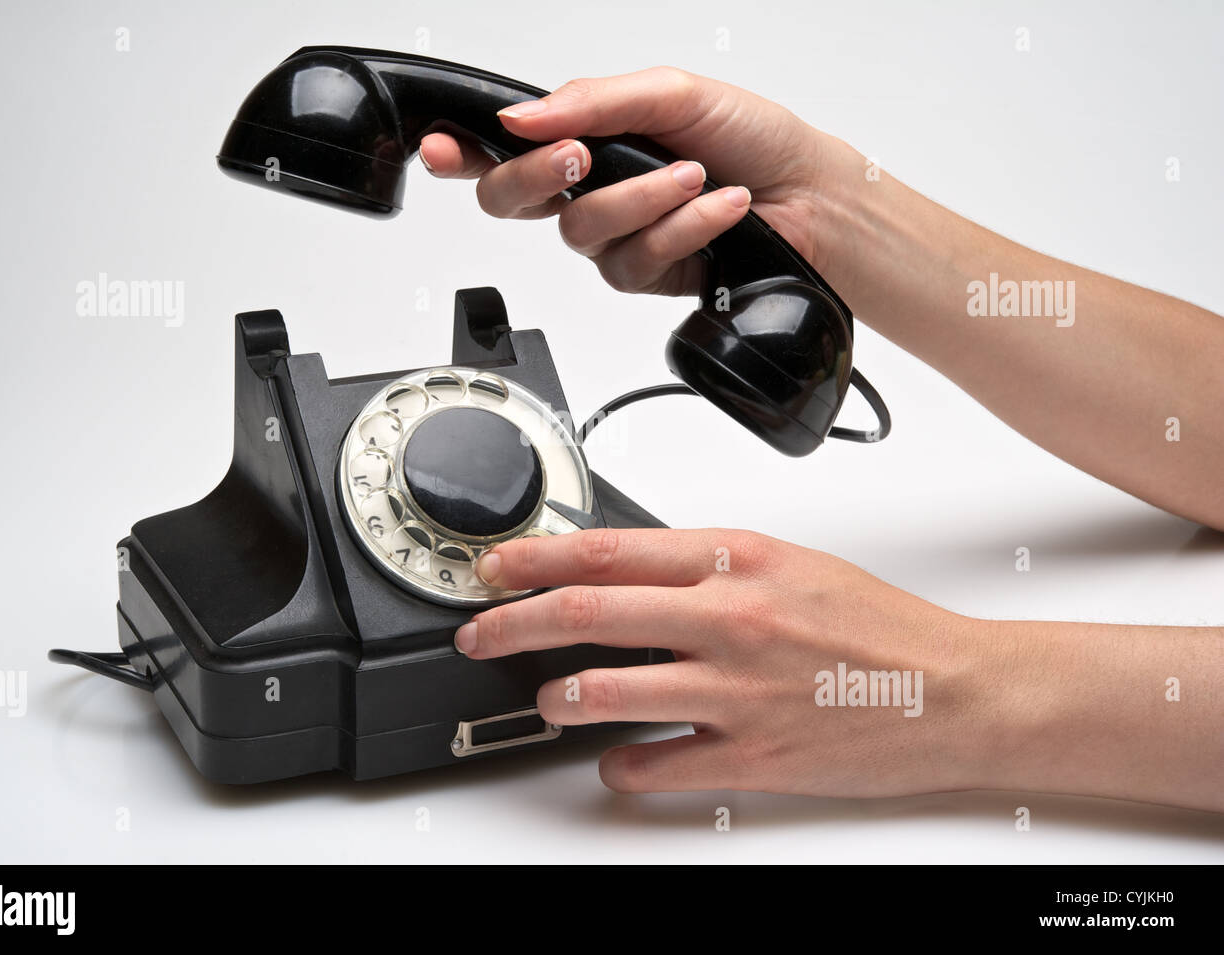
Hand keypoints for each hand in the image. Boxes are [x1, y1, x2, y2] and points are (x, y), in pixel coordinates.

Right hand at [418, 68, 848, 294]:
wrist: (812, 197)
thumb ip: (594, 102)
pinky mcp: (644, 275)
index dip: (458, 150)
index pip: (503, 147)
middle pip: (512, 201)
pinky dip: (681, 227)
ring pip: (581, 232)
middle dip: (537, 178)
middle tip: (579, 158)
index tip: (438, 147)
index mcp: (586, 137)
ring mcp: (614, 236)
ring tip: (693, 174)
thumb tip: (523, 117)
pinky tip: (718, 206)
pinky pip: (634, 259)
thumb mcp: (672, 94)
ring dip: (642, 198)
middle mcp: (590, 190)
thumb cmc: (752, 136)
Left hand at [453, 527, 992, 794]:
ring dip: (558, 699)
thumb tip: (628, 572)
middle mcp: (729, 618)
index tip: (496, 567)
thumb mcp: (790, 563)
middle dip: (514, 624)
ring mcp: (736, 690)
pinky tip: (617, 763)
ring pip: (606, 691)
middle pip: (587, 613)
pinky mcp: (752, 755)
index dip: (535, 557)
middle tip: (482, 634)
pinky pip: (657, 766)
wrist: (957, 690)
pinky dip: (622, 767)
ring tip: (548, 700)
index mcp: (737, 560)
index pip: (608, 550)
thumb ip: (707, 565)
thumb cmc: (879, 625)